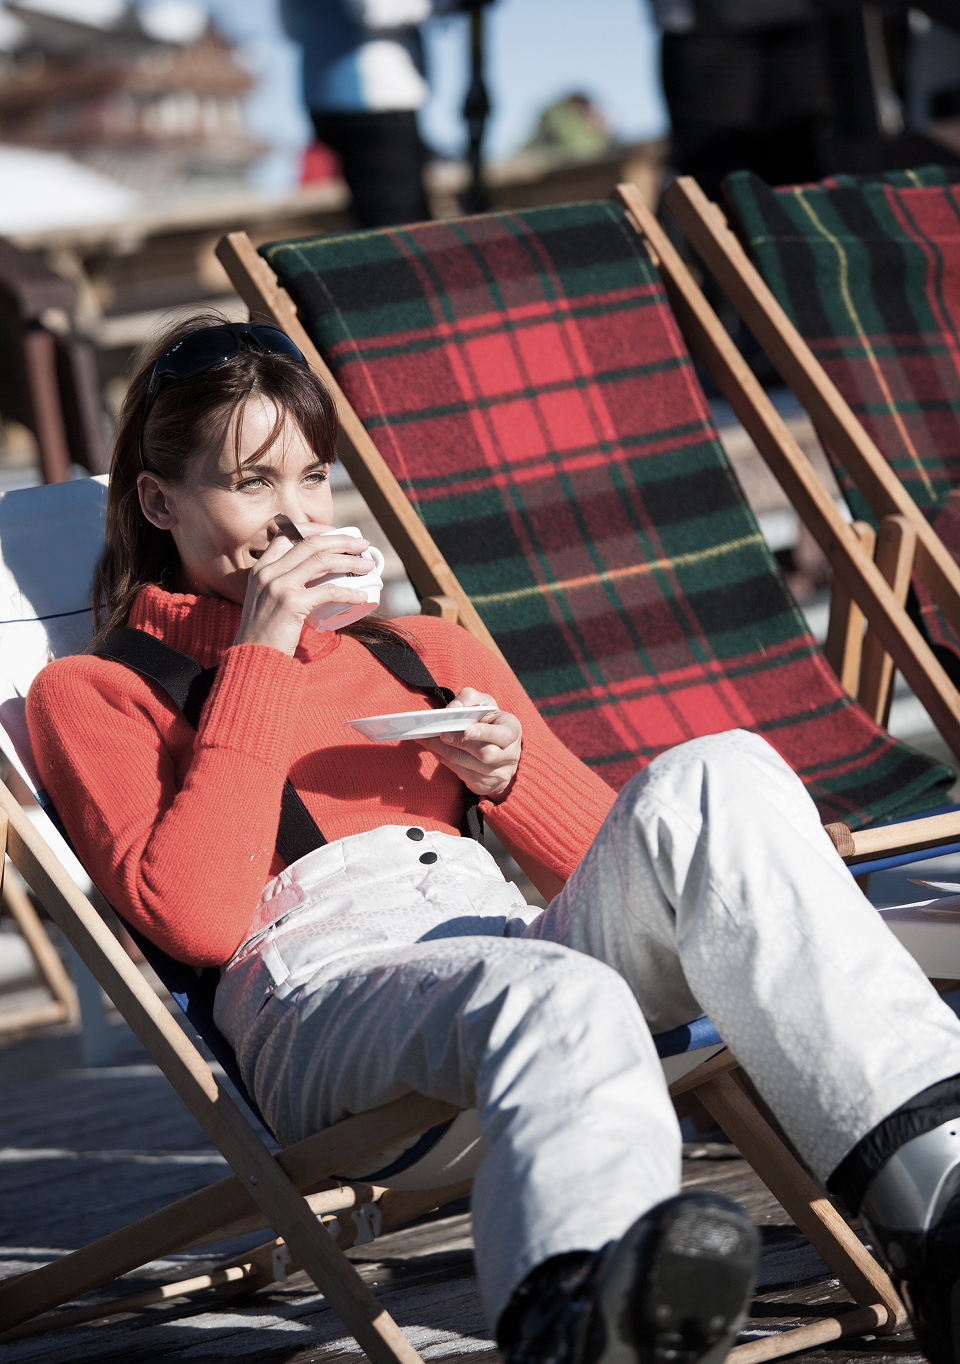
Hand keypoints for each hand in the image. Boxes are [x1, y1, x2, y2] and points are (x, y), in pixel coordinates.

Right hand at [234, 523, 374, 655]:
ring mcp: (279, 586)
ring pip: (323, 561)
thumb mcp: (266, 599)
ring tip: (368, 566)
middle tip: (362, 544)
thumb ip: (283, 585)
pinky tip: (362, 596)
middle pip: (311, 543)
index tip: (335, 532)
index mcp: (261, 568)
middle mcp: (268, 572)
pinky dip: (349, 592)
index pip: (287, 534)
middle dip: (341, 540)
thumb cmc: (266, 632)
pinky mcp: (292, 603)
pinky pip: (329, 591)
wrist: (255, 657)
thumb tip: (317, 578)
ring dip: (351, 561)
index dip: (314, 529)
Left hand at [418, 688, 520, 799]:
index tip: (467, 730)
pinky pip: (461, 774)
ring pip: (467, 765)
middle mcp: (510, 755)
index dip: (485, 733)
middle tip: (441, 734)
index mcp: (512, 730)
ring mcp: (498, 773)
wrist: (498, 748)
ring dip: (444, 751)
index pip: (503, 735)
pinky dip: (445, 761)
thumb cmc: (488, 720)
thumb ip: (469, 699)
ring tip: (427, 739)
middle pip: (484, 753)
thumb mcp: (484, 703)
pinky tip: (435, 750)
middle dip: (459, 743)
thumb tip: (453, 709)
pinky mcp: (484, 785)